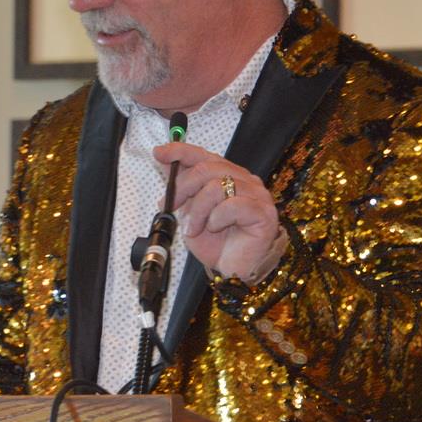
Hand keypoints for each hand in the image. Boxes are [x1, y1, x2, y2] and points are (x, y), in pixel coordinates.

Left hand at [154, 142, 285, 283]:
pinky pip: (232, 206)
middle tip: (169, 206)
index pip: (204, 155)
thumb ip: (183, 187)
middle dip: (182, 187)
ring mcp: (257, 195)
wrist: (231, 269)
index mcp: (229, 175)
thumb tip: (165, 161)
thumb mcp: (190, 210)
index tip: (158, 154)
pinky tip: (216, 228)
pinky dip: (216, 218)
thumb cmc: (215, 242)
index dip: (180, 152)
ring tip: (193, 229)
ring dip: (197, 210)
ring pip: (217, 187)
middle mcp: (246, 180)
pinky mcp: (264, 213)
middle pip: (207, 169)